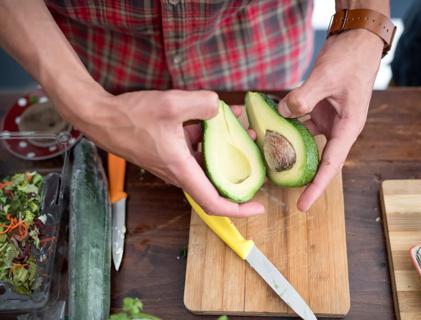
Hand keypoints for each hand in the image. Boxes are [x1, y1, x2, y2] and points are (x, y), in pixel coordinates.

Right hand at [56, 89, 263, 216]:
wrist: (102, 117)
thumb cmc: (130, 117)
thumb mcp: (171, 104)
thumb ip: (202, 104)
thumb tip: (220, 108)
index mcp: (181, 169)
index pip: (214, 202)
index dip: (239, 210)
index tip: (259, 207)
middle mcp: (179, 171)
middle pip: (216, 181)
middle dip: (240, 170)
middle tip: (259, 155)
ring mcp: (175, 162)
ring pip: (208, 162)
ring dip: (227, 148)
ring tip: (243, 129)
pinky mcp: (170, 151)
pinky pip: (196, 149)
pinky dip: (210, 137)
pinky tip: (218, 116)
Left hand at [278, 29, 382, 211]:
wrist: (356, 40)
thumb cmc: (351, 59)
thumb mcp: (327, 77)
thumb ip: (304, 97)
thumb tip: (282, 113)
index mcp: (348, 127)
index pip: (331, 165)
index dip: (317, 187)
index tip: (302, 205)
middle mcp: (337, 128)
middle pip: (316, 158)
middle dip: (297, 171)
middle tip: (274, 183)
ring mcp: (326, 119)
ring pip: (303, 140)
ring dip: (285, 145)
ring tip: (263, 152)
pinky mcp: (318, 109)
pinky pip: (298, 122)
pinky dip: (284, 124)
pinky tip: (267, 124)